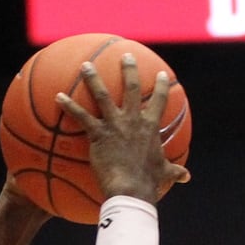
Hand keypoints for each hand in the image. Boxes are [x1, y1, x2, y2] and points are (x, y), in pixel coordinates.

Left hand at [54, 55, 190, 203]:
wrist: (131, 188)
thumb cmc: (148, 182)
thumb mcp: (164, 173)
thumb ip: (174, 171)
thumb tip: (187, 177)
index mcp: (150, 127)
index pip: (158, 100)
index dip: (161, 86)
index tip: (161, 74)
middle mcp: (133, 120)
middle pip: (131, 87)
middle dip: (129, 69)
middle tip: (126, 55)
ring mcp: (114, 124)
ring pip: (102, 95)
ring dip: (92, 78)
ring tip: (86, 65)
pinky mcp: (97, 134)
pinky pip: (81, 116)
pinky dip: (69, 106)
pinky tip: (58, 97)